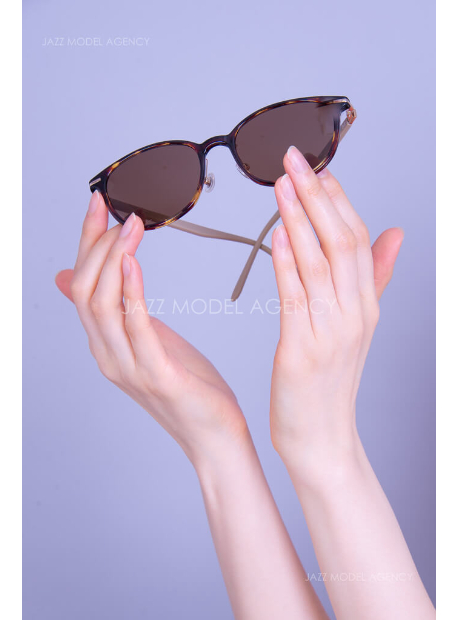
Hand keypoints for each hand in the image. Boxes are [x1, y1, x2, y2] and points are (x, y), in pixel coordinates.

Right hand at [55, 192, 247, 466]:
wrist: (215, 436)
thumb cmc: (190, 388)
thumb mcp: (151, 339)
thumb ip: (122, 309)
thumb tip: (94, 279)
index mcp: (108, 345)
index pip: (83, 285)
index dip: (87, 243)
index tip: (99, 206)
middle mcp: (108, 355)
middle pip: (85, 291)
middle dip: (95, 245)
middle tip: (116, 210)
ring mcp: (128, 367)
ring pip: (102, 305)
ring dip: (112, 260)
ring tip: (129, 227)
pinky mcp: (156, 375)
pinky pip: (135, 328)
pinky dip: (131, 291)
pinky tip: (133, 262)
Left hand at [270, 146, 403, 475]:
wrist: (320, 436)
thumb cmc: (329, 379)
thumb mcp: (357, 324)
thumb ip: (373, 276)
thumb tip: (395, 233)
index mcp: (365, 304)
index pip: (356, 239)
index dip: (337, 200)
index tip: (317, 168)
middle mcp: (353, 312)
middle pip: (341, 242)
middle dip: (317, 196)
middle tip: (294, 160)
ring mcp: (331, 331)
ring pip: (318, 262)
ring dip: (298, 219)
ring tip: (282, 184)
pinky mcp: (302, 349)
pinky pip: (295, 297)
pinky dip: (287, 262)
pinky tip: (277, 235)